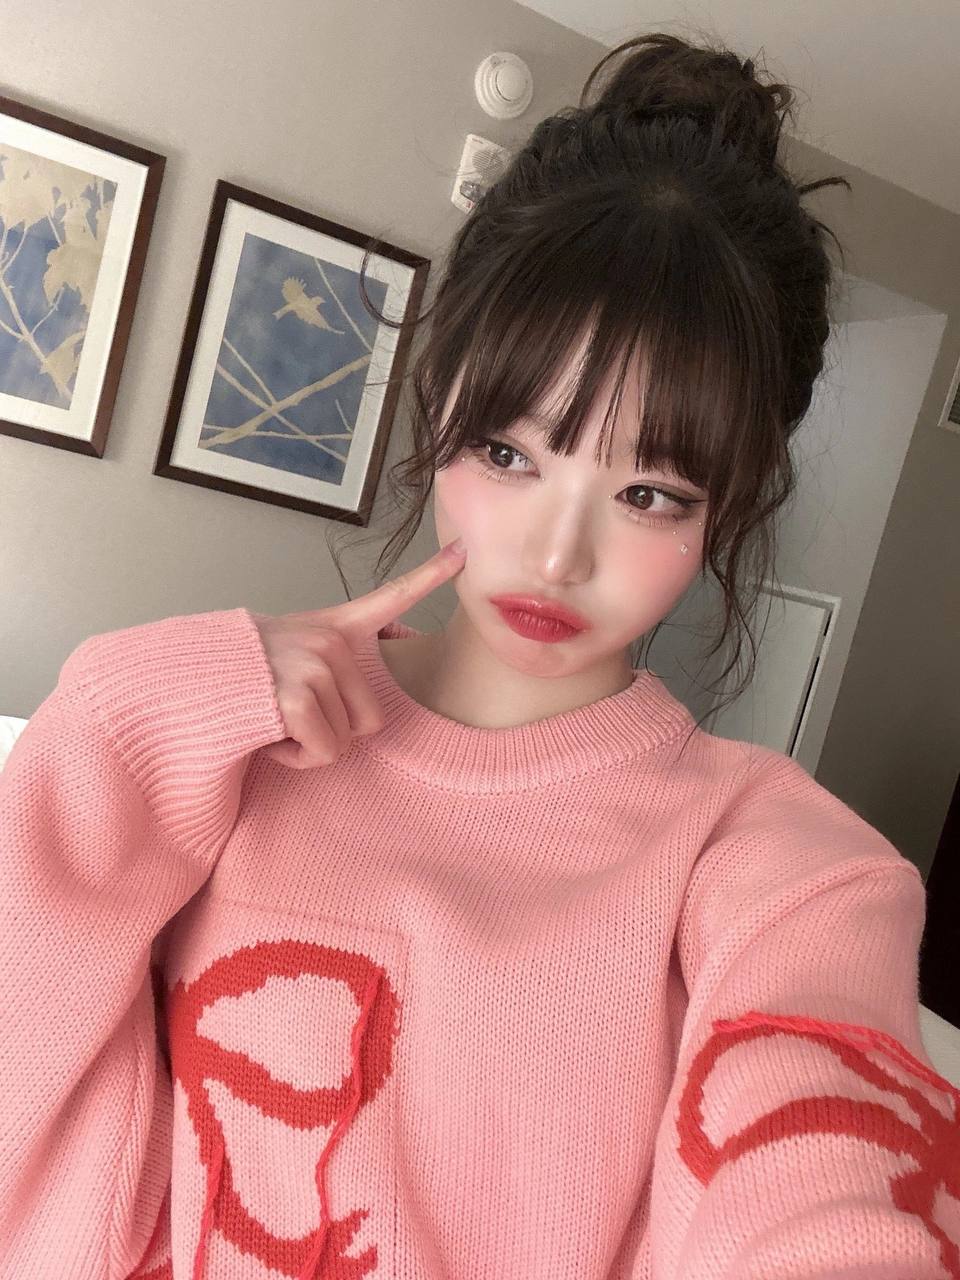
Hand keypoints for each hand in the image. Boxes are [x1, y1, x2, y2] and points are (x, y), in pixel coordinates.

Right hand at [253, 539, 465, 768]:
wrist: (185, 686)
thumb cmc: (239, 680)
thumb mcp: (289, 655)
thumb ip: (328, 664)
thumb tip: (356, 703)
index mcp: (333, 627)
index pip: (392, 596)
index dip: (432, 574)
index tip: (465, 550)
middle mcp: (329, 642)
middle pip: (370, 719)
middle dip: (332, 731)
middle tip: (289, 713)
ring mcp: (314, 666)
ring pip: (344, 741)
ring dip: (307, 745)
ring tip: (273, 718)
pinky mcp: (297, 697)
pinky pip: (323, 752)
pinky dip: (294, 757)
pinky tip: (267, 731)